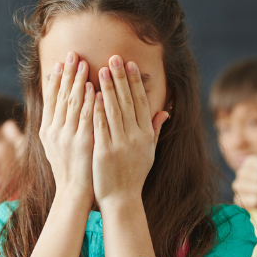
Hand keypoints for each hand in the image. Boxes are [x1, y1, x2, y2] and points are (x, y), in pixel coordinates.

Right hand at [39, 51, 95, 203]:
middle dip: (67, 74)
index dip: (55, 80)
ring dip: (78, 82)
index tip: (59, 62)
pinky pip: (86, 118)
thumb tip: (53, 109)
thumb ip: (54, 127)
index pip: (50, 99)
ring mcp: (67, 137)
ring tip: (84, 63)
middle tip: (72, 54)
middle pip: (60, 97)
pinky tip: (94, 88)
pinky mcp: (81, 143)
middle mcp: (53, 131)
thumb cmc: (67, 170)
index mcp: (46, 131)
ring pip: (72, 104)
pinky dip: (89, 102)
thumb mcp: (53, 148)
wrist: (73, 192)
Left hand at [93, 56, 167, 207]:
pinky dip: (97, 109)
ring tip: (101, 69)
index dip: (134, 82)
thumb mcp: (149, 152)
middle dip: (120, 78)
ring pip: (113, 110)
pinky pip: (100, 126)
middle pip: (127, 101)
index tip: (129, 64)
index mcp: (146, 135)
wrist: (122, 199)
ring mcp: (120, 144)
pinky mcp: (105, 152)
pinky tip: (92, 95)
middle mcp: (135, 137)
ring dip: (107, 88)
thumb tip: (164, 111)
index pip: (140, 102)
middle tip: (113, 58)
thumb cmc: (134, 175)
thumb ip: (155, 130)